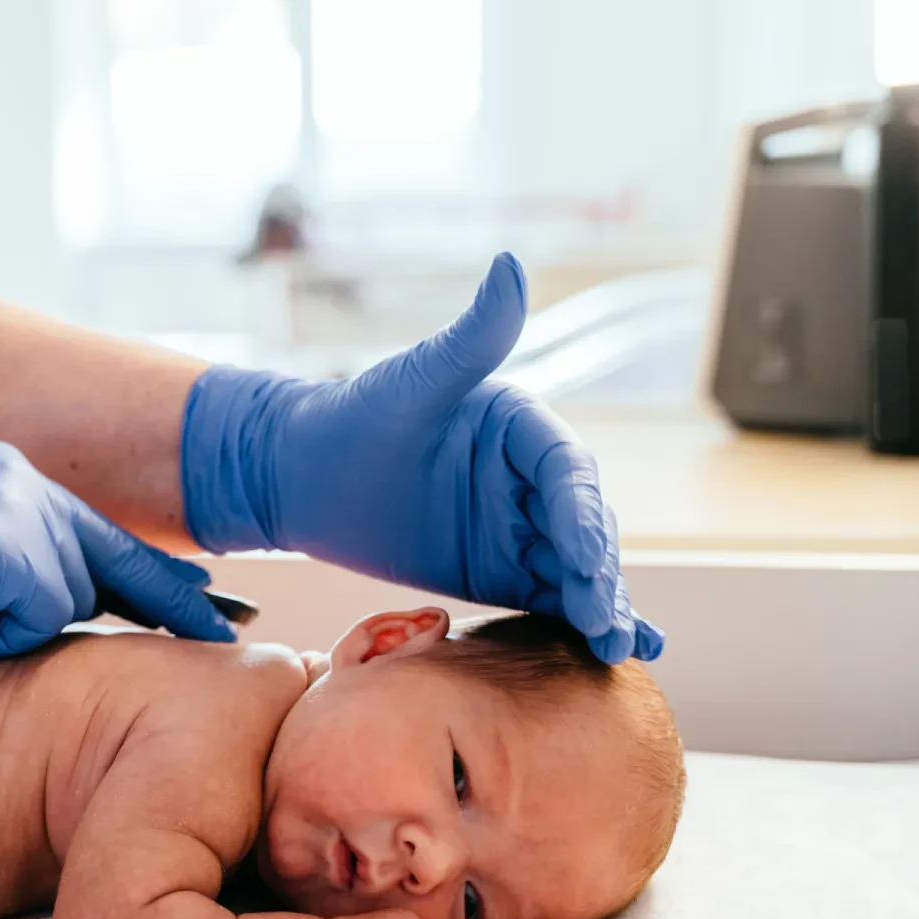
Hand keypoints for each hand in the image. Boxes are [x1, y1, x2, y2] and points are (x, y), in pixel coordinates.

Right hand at [0, 442, 234, 693]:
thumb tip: (50, 616)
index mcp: (0, 481)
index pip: (96, 537)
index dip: (154, 578)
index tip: (207, 607)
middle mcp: (18, 479)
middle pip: (107, 560)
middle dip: (163, 600)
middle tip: (223, 630)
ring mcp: (13, 503)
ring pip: (71, 593)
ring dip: (16, 624)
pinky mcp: (1, 536)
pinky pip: (40, 612)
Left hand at [180, 253, 661, 662]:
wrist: (299, 475)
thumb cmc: (352, 416)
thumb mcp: (412, 382)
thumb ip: (469, 337)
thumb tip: (511, 264)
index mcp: (522, 425)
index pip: (566, 471)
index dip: (580, 514)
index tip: (586, 556)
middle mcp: (532, 476)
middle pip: (582, 527)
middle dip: (599, 574)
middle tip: (606, 621)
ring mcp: (522, 526)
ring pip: (576, 569)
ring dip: (603, 605)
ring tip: (619, 647)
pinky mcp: (503, 569)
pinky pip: (551, 598)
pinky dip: (583, 622)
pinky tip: (615, 654)